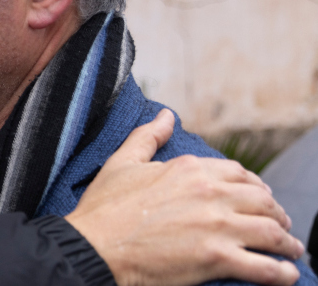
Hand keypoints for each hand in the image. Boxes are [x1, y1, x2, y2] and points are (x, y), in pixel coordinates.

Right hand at [66, 109, 302, 285]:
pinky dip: (282, 272)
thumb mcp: (122, 163)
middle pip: (262, 202)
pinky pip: (264, 267)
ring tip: (291, 251)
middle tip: (281, 226)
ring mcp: (216, 226)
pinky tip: (288, 275)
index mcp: (189, 169)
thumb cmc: (103, 208)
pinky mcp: (216, 259)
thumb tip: (165, 115)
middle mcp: (209, 193)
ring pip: (270, 232)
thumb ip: (148, 137)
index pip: (239, 175)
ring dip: (286, 243)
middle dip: (276, 214)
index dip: (255, 188)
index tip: (260, 198)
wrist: (93, 245)